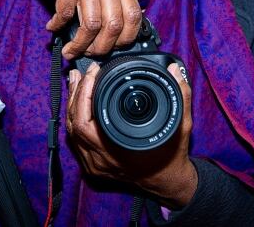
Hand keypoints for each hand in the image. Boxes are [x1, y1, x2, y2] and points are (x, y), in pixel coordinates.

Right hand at [0, 0, 141, 57]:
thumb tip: (110, 33)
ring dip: (80, 43)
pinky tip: (53, 27)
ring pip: (92, 24)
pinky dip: (58, 25)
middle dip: (101, 47)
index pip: (134, 15)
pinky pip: (66, 13)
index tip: (112, 48)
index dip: (125, 38)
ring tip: (70, 49)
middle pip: (114, 25)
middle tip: (89, 53)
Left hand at [66, 62, 197, 208]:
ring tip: (76, 81)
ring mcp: (95, 165)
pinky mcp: (93, 166)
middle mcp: (102, 160)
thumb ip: (181, 96)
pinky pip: (76, 141)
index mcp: (118, 150)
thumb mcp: (181, 125)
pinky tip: (77, 104)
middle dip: (75, 94)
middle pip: (74, 124)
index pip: (85, 121)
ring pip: (72, 132)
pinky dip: (74, 119)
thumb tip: (174, 71)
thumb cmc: (172, 156)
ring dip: (72, 105)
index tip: (93, 72)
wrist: (167, 182)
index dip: (85, 93)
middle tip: (80, 73)